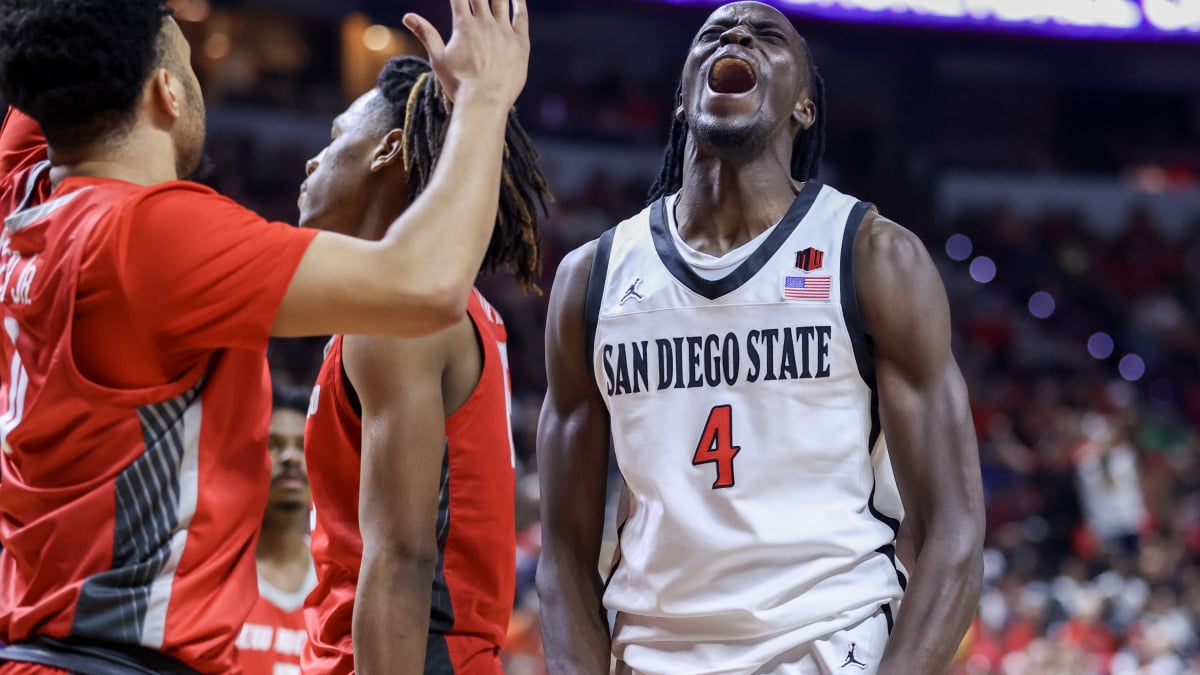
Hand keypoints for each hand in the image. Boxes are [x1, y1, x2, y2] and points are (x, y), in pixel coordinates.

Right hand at [403, 0, 529, 108]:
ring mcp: (504, 32)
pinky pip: (521, 16)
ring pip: (501, 0)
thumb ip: (425, 33)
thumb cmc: (459, 84)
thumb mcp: (438, 59)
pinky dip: (519, 3)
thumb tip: (407, 16)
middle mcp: (485, 24)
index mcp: (464, 26)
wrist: (485, 103)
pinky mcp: (520, 43)